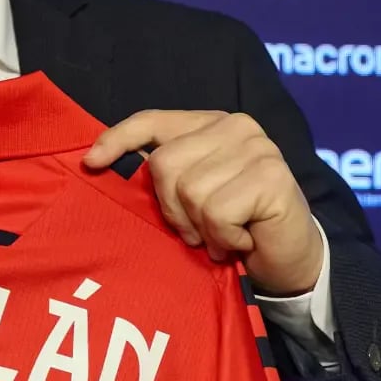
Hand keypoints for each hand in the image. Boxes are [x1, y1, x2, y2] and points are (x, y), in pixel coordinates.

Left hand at [82, 110, 324, 294]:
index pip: (152, 121)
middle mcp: (235, 126)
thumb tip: (98, 162)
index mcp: (209, 123)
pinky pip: (216, 213)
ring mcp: (257, 148)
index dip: (118, 139)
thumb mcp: (190, 195)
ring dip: (202, 228)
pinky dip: (223, 238)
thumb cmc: (234, 227)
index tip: (91, 162)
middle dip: (172, 209)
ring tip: (224, 236)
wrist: (289, 260)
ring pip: (189, 191)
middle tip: (198, 230)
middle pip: (164, 164)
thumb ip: (164, 174)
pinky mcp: (272, 176)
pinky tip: (243, 240)